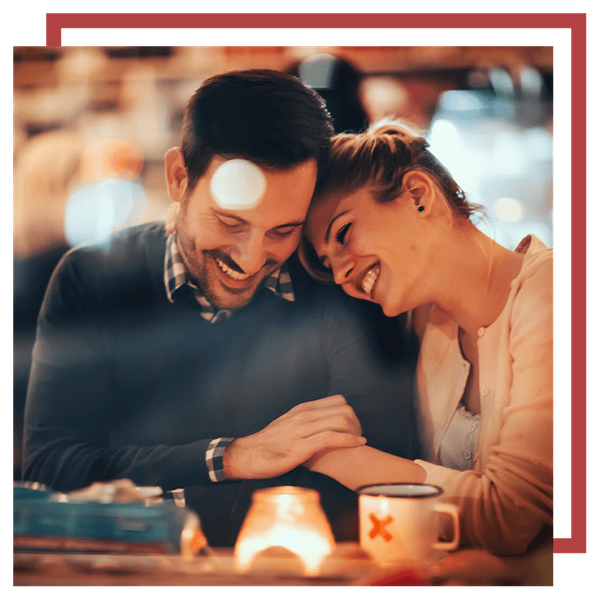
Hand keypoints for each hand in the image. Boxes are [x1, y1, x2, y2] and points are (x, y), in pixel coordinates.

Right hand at [222, 395, 365, 480]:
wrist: (248, 455)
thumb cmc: (269, 444)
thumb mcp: (288, 424)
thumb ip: (305, 421)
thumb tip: (322, 424)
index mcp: (302, 409)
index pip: (337, 400)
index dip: (350, 413)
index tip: (354, 427)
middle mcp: (304, 415)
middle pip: (343, 409)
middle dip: (357, 422)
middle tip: (359, 435)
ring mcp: (303, 430)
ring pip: (340, 421)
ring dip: (355, 431)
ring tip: (359, 441)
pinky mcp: (302, 446)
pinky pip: (331, 438)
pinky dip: (349, 440)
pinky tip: (358, 444)